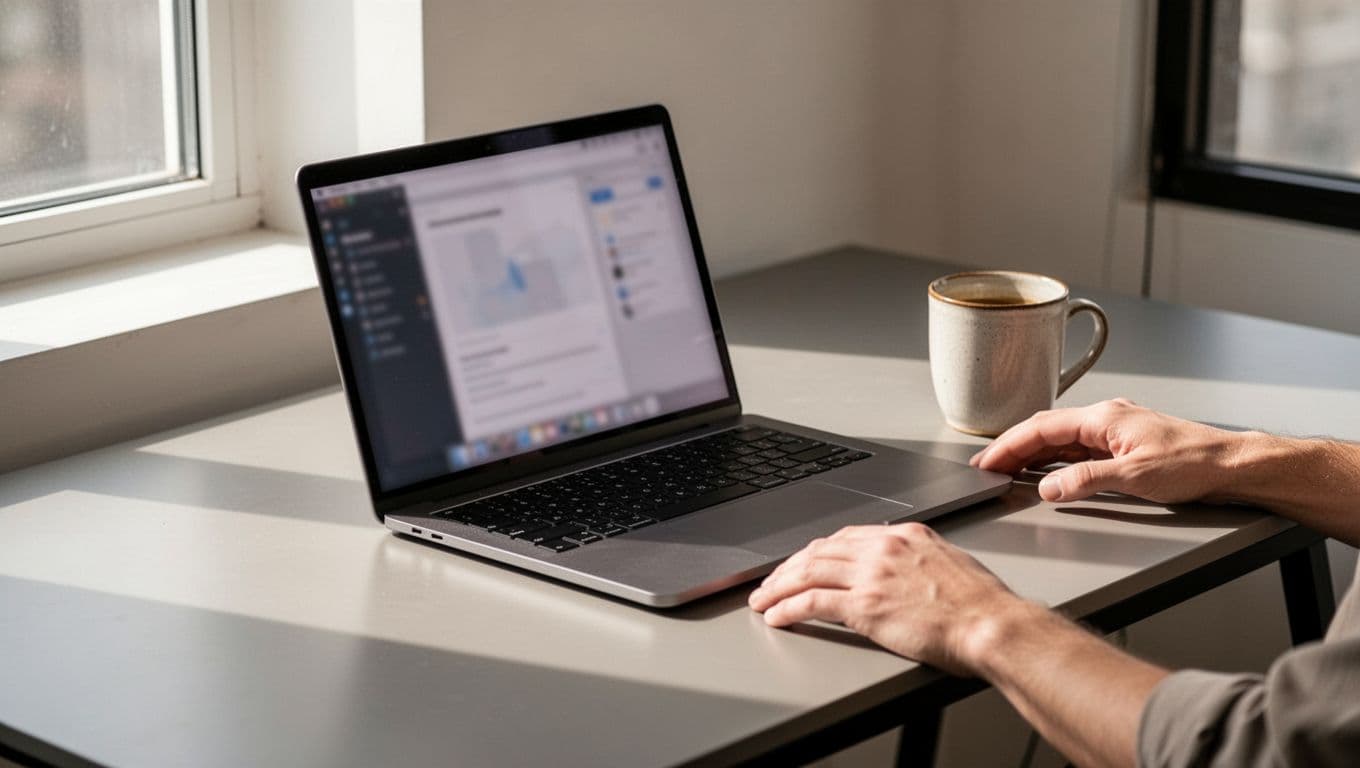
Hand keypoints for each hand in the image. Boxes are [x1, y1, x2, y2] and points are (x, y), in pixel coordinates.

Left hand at [748, 522, 1035, 674]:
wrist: (993, 625)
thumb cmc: (983, 605)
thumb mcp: (950, 564)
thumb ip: (919, 561)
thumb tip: (904, 572)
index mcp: (905, 535)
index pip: (845, 536)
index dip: (816, 551)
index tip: (801, 562)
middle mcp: (883, 548)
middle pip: (820, 550)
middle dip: (788, 567)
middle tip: (770, 581)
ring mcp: (872, 575)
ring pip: (808, 573)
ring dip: (778, 587)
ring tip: (762, 599)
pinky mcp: (865, 605)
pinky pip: (812, 602)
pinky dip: (788, 608)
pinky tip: (776, 616)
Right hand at [970, 398, 1245, 503]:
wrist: (1232, 465)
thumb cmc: (1194, 463)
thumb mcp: (1134, 477)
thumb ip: (1085, 481)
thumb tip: (1049, 488)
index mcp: (1102, 417)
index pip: (1040, 429)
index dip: (1008, 446)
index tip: (987, 463)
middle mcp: (1106, 417)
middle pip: (1045, 429)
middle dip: (1012, 448)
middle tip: (988, 468)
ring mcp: (1115, 429)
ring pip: (1060, 437)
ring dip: (1032, 453)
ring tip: (1008, 470)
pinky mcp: (1124, 443)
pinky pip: (1077, 446)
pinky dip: (1054, 457)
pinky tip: (1048, 470)